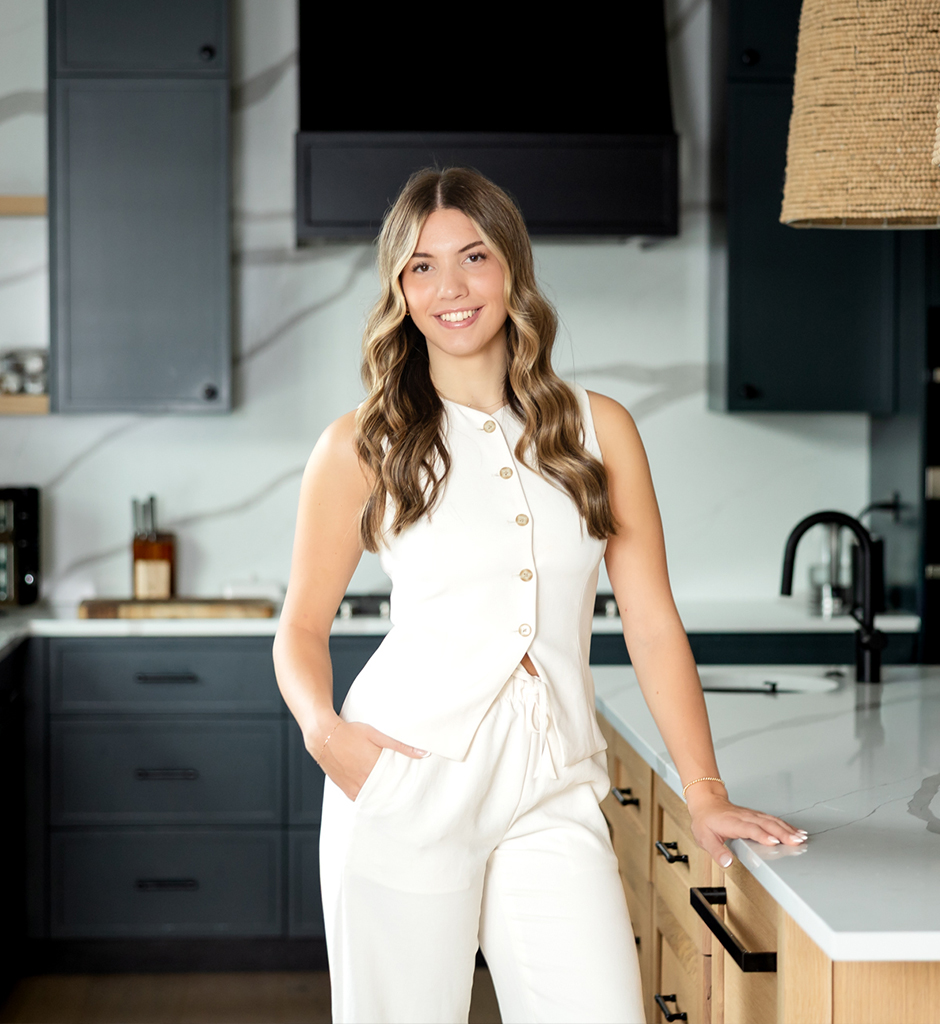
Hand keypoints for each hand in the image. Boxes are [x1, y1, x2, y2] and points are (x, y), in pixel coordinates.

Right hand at [309, 718, 428, 801]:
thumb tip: (423, 754)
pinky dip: (370, 797)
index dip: (407, 787)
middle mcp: (364, 781)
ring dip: (383, 796)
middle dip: (397, 793)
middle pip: (386, 793)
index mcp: (374, 768)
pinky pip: (362, 799)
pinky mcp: (346, 790)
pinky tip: (377, 793)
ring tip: (394, 794)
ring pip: (374, 798)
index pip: (397, 784)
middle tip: (407, 793)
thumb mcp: (376, 735)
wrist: (323, 737)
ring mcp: (354, 787)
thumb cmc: (350, 733)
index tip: (416, 788)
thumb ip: (400, 745)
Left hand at [687, 790, 807, 866]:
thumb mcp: (705, 838)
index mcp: (732, 823)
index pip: (750, 829)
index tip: (774, 842)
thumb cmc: (706, 820)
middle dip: (783, 833)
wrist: (706, 802)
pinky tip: (794, 831)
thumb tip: (727, 862)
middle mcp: (744, 817)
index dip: (763, 836)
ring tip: (801, 837)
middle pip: (766, 824)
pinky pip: (772, 819)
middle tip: (797, 841)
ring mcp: (751, 815)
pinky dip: (785, 825)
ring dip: (787, 829)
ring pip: (771, 820)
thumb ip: (717, 851)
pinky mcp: (755, 815)